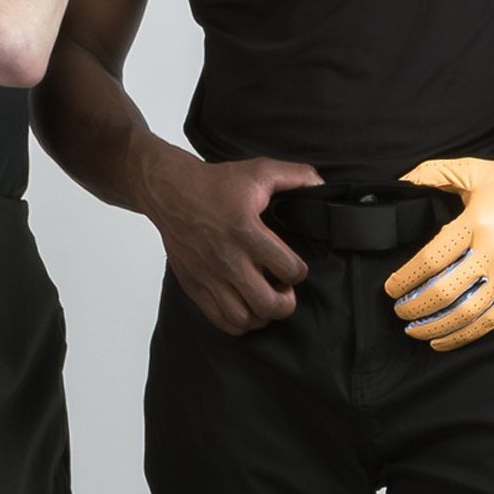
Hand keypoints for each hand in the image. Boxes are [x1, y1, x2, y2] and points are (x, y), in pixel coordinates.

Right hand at [151, 151, 319, 334]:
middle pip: (267, 303)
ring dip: (262, 314)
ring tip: (265, 299)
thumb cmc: (215, 183)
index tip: (294, 266)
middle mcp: (227, 258)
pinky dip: (239, 322)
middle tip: (285, 290)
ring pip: (244, 318)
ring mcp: (209, 276)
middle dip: (286, 302)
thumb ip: (297, 176)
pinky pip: (220, 320)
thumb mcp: (260, 170)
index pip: (288, 269)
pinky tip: (246, 306)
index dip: (299, 272)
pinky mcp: (194, 285)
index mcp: (246, 231)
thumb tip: (322, 186)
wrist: (171, 191)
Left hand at [384, 144, 493, 351]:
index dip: (406, 279)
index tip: (390, 288)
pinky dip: (463, 335)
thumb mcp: (474, 171)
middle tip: (399, 311)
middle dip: (415, 307)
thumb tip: (403, 180)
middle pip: (444, 292)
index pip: (431, 260)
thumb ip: (434, 173)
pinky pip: (488, 322)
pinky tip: (443, 340)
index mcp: (477, 224)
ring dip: (435, 326)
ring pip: (465, 313)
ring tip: (414, 329)